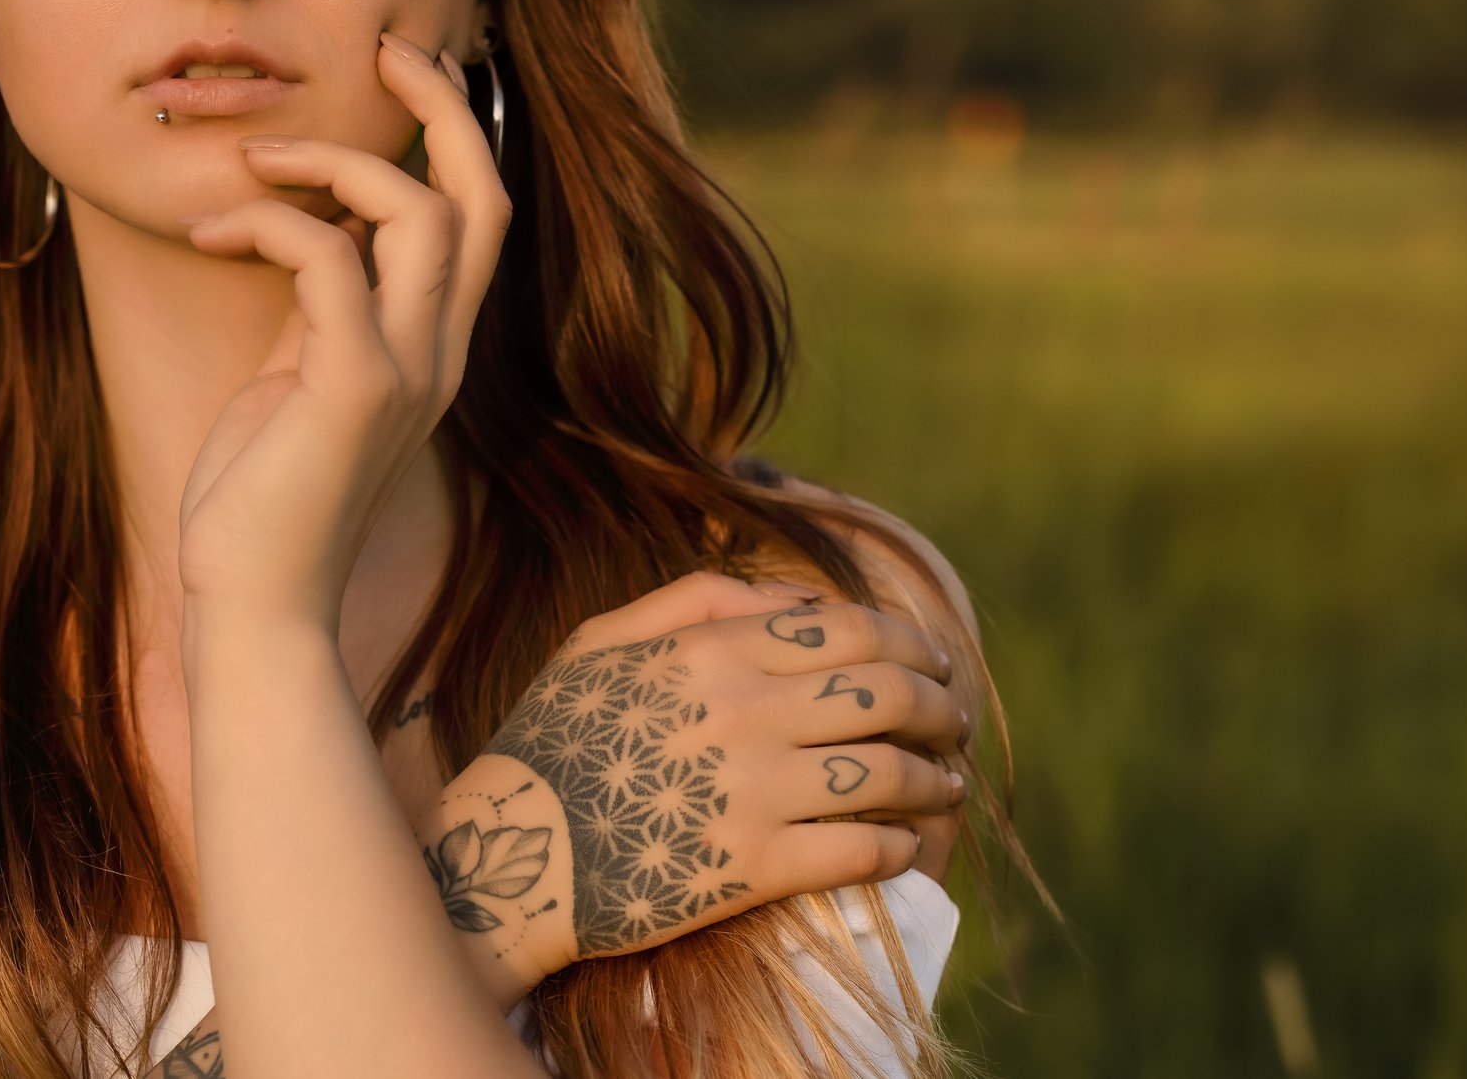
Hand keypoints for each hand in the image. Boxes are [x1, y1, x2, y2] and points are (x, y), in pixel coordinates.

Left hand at [174, 30, 511, 630]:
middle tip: (384, 48)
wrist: (254, 603)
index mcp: (434, 348)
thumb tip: (303, 233)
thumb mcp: (297, 378)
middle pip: (482, 198)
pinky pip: (326, 257)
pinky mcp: (354, 387)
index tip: (405, 71)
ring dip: (328, 161)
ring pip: (416, 214)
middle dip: (442, 109)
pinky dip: (265, 223)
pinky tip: (207, 233)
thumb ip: (319, 310)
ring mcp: (409, 371)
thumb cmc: (261, 497)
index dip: (457, 133)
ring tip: (252, 156)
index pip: (480, 217)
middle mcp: (441, 354)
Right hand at [414, 573, 969, 993]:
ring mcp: (755, 792)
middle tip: (954, 720)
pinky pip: (864, 851)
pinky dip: (904, 846)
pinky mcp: (756, 869)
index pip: (850, 630)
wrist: (512, 852)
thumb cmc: (554, 739)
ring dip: (936, 780)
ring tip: (947, 786)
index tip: (935, 661)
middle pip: (886, 695)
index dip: (911, 643)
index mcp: (712, 650)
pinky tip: (911, 845)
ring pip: (889, 773)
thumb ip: (698, 601)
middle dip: (940, 706)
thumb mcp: (602, 642)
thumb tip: (797, 598)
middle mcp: (744, 712)